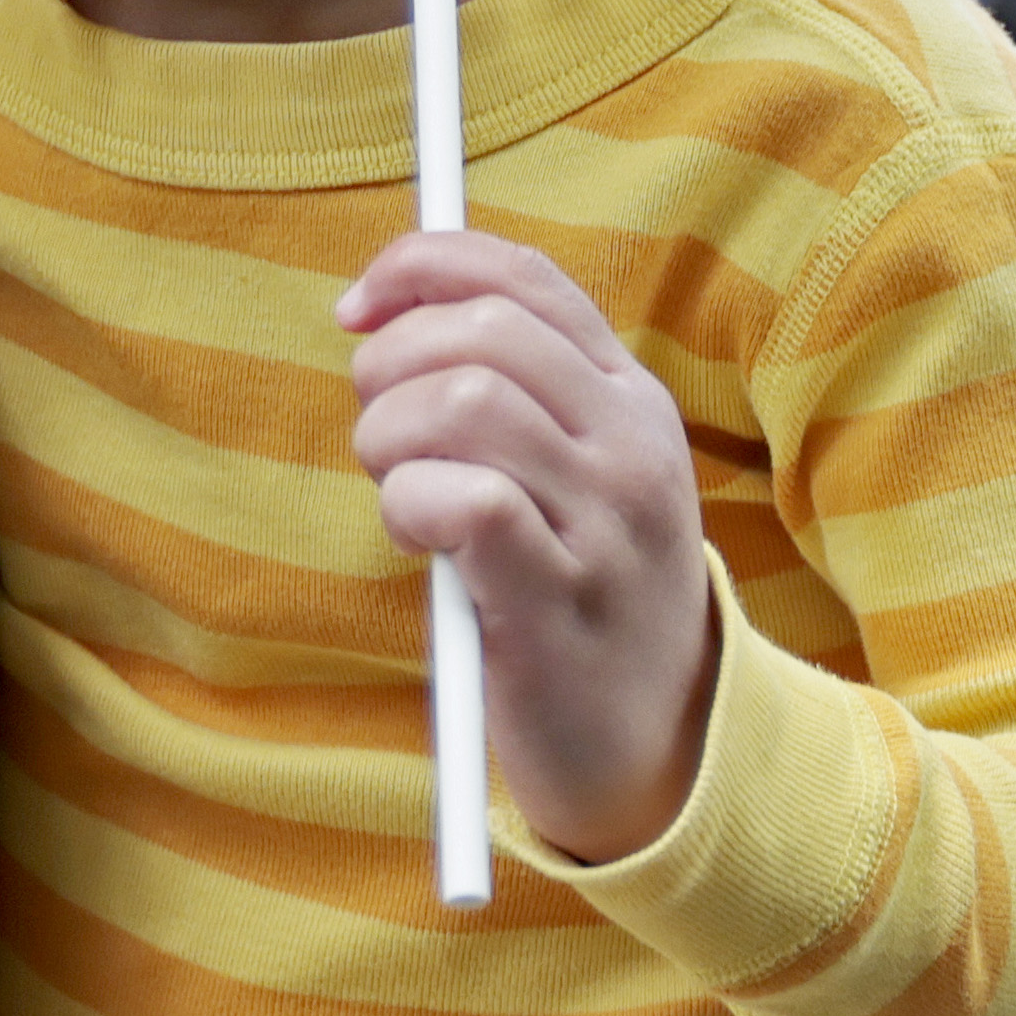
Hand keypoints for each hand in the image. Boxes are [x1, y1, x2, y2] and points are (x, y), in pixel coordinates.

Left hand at [339, 233, 718, 865]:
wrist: (658, 748)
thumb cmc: (582, 600)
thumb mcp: (580, 476)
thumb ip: (518, 392)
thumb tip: (390, 307)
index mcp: (632, 400)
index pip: (524, 278)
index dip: (421, 267)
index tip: (357, 308)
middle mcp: (631, 446)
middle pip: (482, 329)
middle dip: (390, 363)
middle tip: (376, 432)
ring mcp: (605, 524)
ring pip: (466, 403)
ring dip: (390, 437)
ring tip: (397, 491)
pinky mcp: (558, 603)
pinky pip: (464, 502)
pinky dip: (410, 506)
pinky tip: (420, 540)